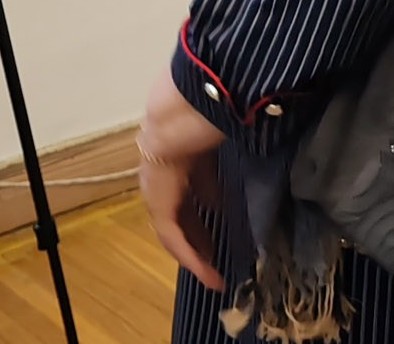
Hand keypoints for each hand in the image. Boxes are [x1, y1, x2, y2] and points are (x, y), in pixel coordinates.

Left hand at [137, 74, 226, 291]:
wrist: (177, 120)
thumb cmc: (201, 121)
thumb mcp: (217, 148)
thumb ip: (222, 166)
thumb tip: (237, 183)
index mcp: (178, 156)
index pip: (190, 189)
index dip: (206, 205)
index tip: (222, 223)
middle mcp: (163, 176)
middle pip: (181, 212)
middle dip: (198, 235)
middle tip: (215, 257)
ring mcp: (157, 191)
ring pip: (175, 229)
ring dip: (193, 252)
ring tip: (212, 273)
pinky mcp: (157, 206)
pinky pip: (173, 237)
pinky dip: (189, 255)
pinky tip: (206, 272)